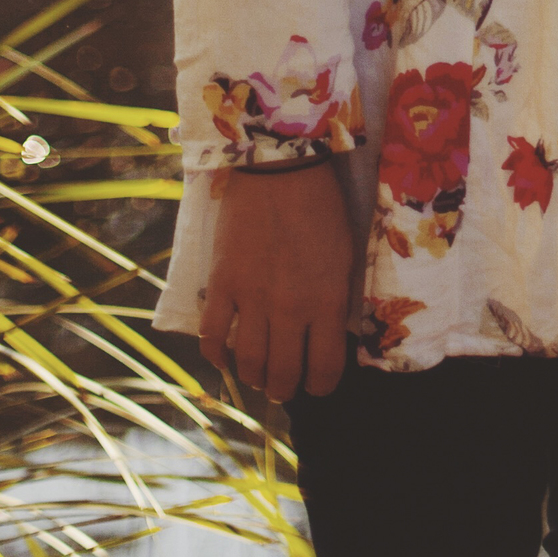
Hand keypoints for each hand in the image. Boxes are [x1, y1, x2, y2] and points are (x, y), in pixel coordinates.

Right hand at [199, 162, 358, 402]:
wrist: (280, 167)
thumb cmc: (322, 207)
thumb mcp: (346, 256)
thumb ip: (336, 300)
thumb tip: (330, 336)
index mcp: (326, 301)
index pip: (326, 368)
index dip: (323, 386)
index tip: (319, 385)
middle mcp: (289, 309)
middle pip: (283, 374)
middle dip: (285, 388)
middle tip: (284, 386)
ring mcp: (251, 298)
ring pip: (248, 364)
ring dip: (254, 378)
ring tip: (259, 376)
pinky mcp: (221, 284)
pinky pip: (211, 336)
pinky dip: (216, 355)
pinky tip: (224, 356)